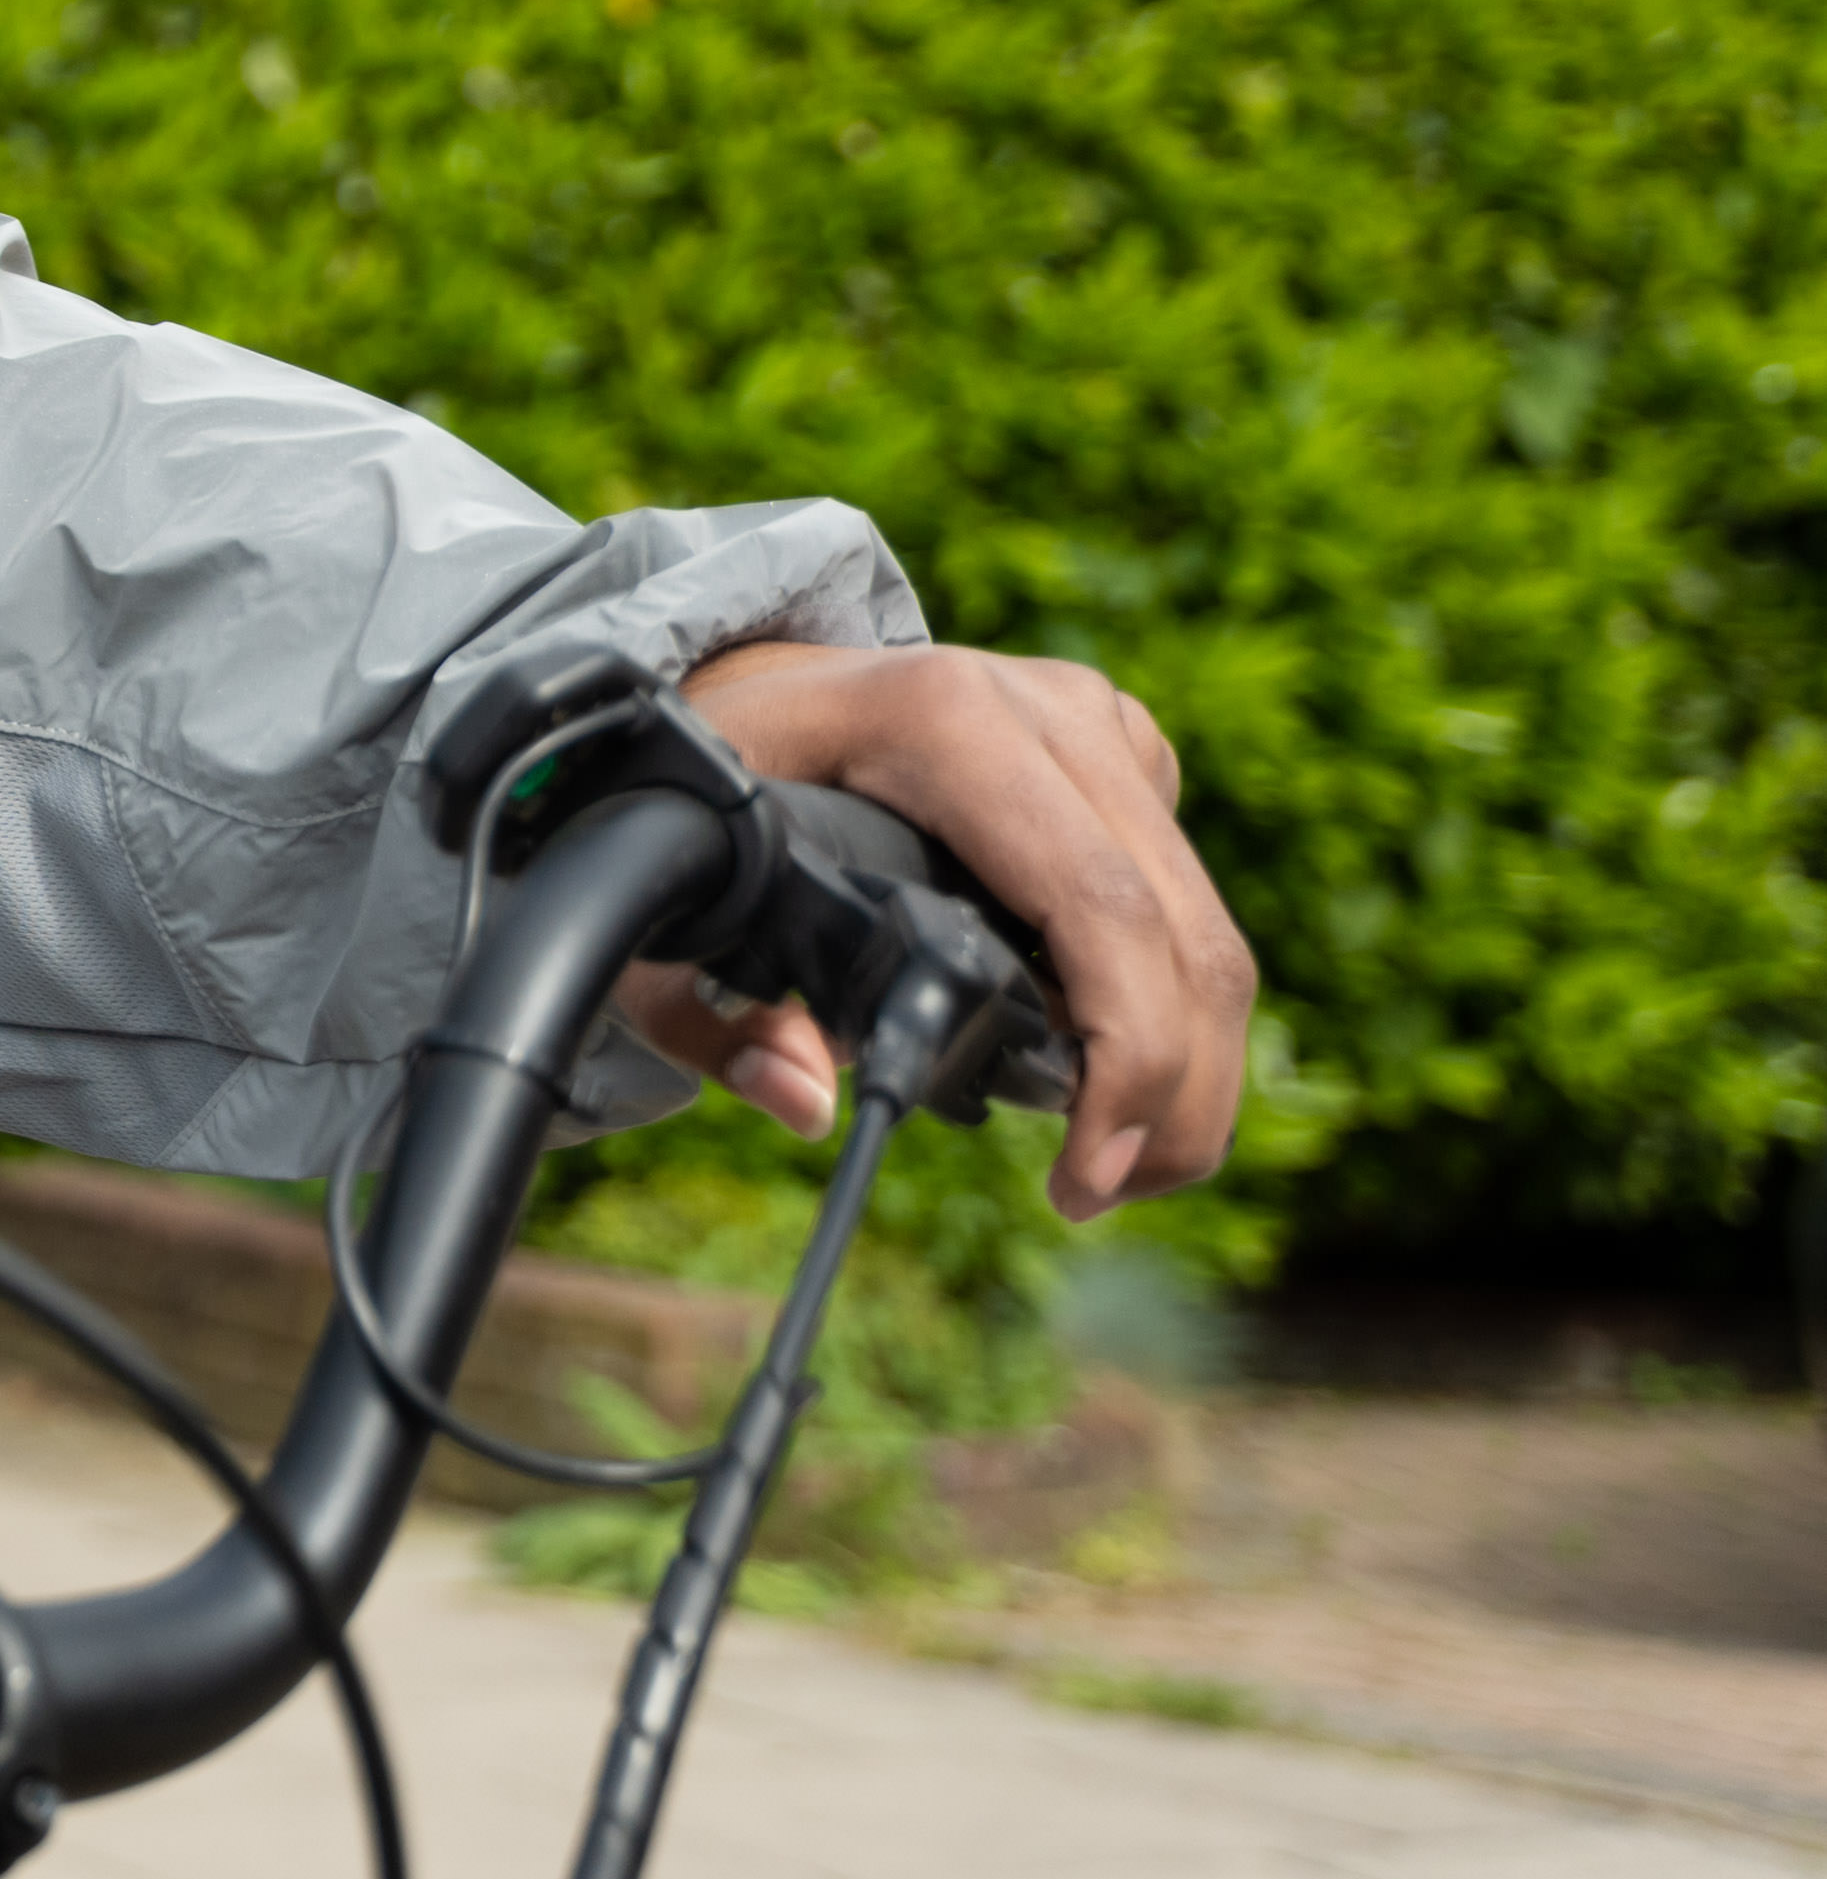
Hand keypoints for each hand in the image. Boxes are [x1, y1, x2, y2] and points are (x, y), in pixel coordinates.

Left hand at [599, 639, 1256, 1218]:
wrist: (736, 683)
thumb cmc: (700, 790)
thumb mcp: (672, 891)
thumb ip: (712, 1011)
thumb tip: (805, 1097)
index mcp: (938, 718)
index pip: (1096, 902)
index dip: (1128, 1051)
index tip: (1088, 1172)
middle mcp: (1039, 704)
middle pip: (1180, 931)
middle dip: (1172, 1096)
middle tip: (1101, 1195)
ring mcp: (1091, 717)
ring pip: (1205, 922)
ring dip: (1190, 1068)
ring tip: (1110, 1166)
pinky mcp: (1121, 746)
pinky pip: (1184, 894)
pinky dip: (1170, 1002)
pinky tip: (1101, 1071)